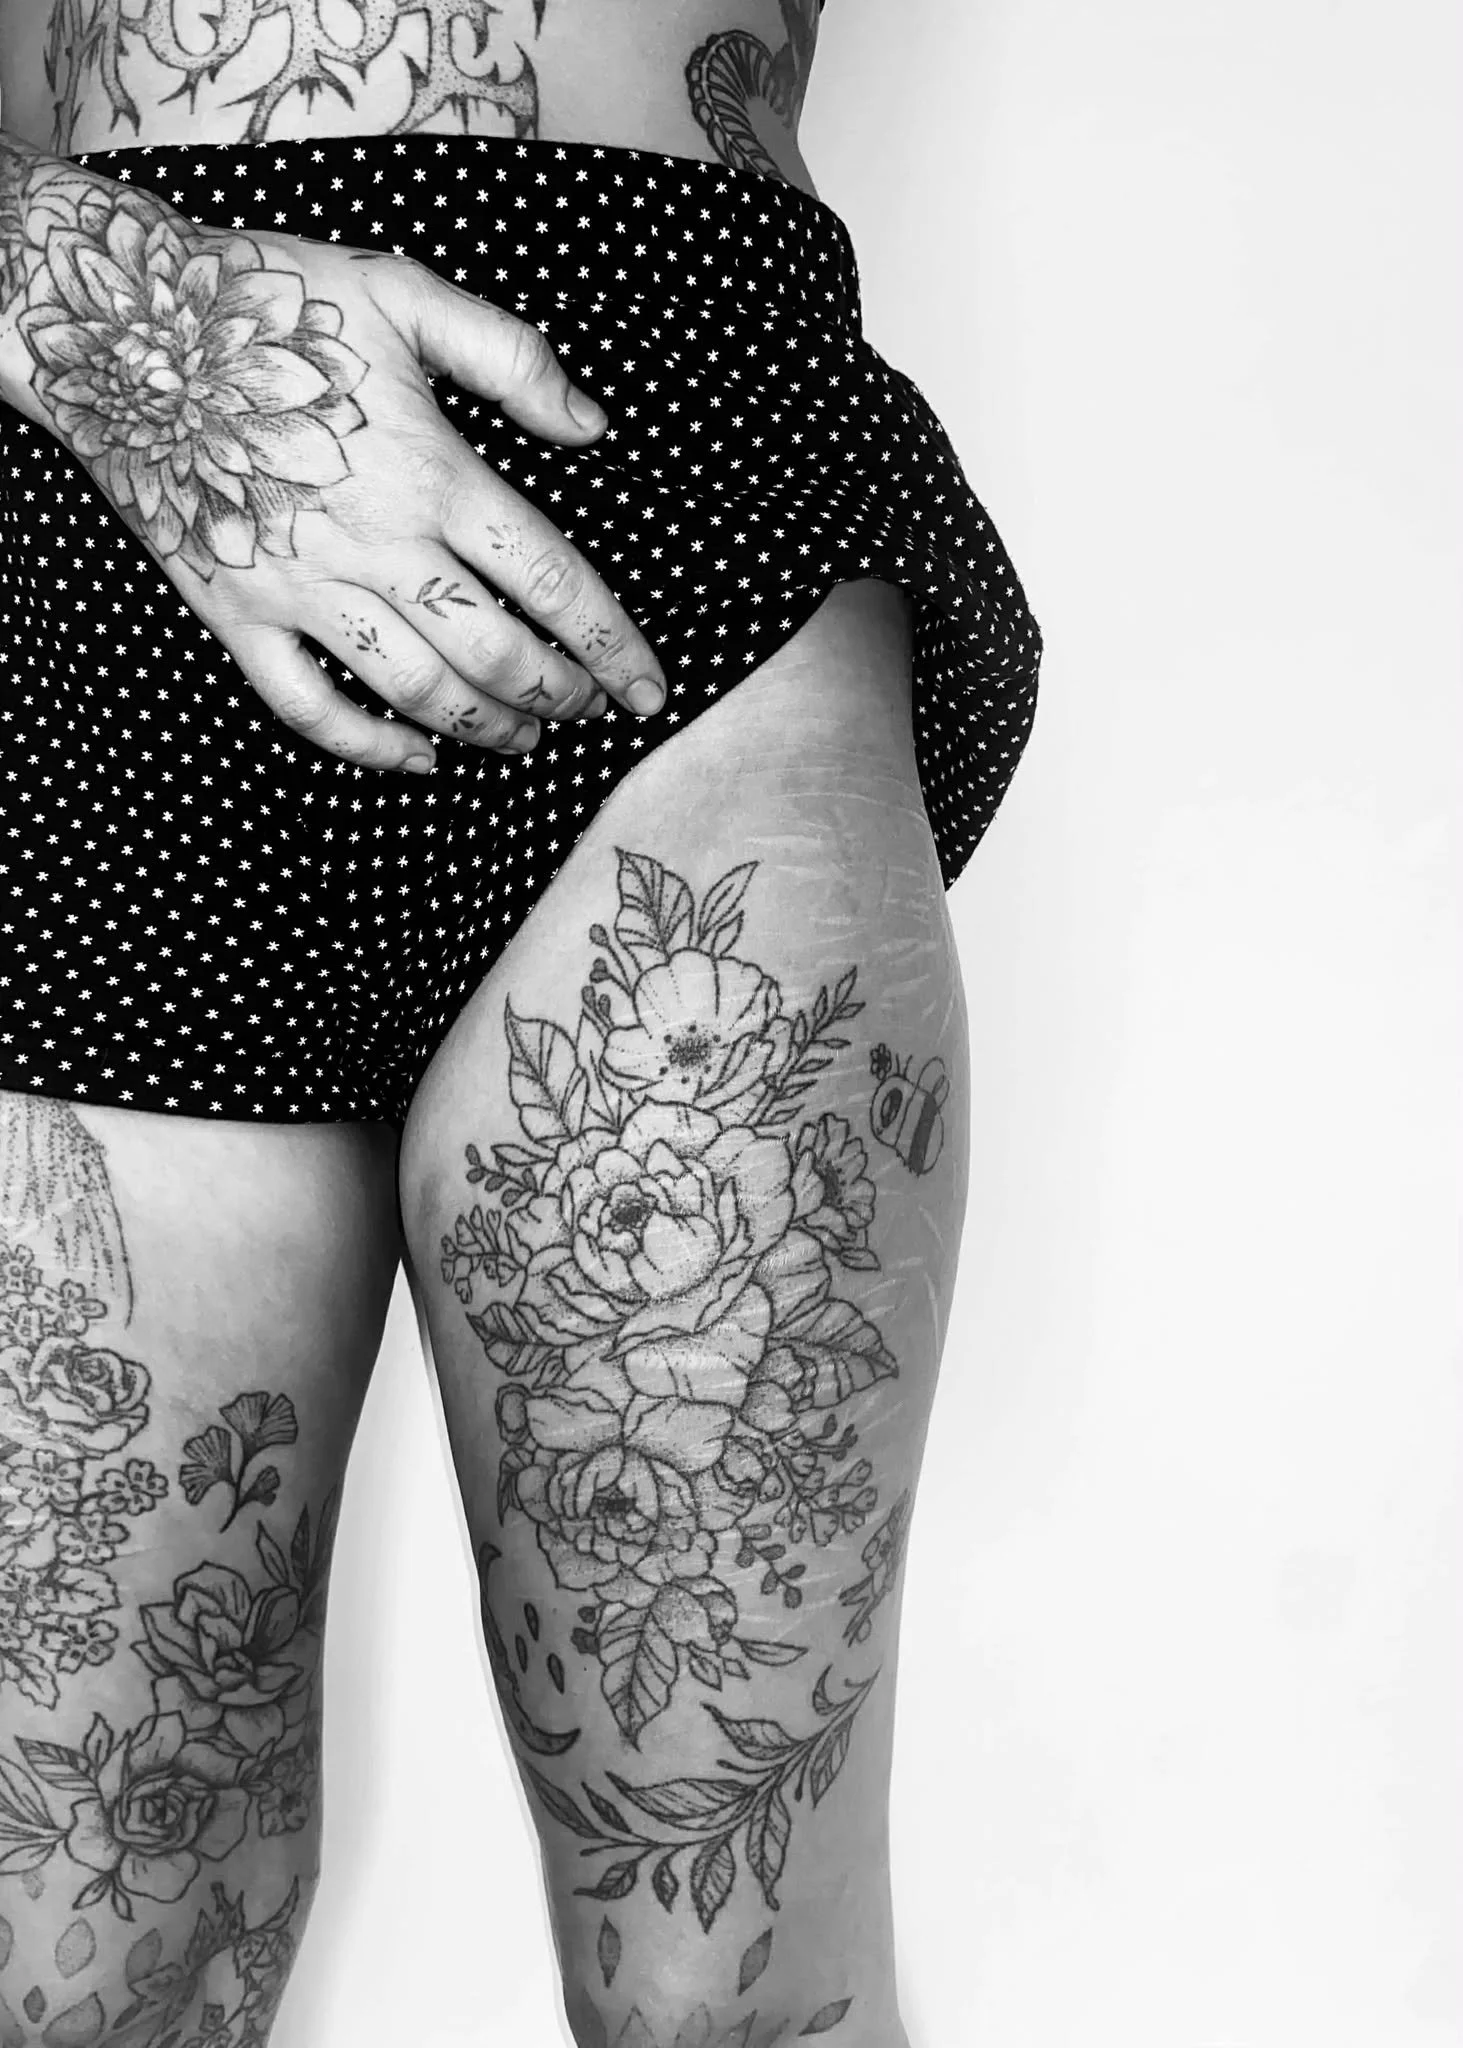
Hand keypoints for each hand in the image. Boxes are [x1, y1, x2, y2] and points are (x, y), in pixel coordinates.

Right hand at [2, 156, 666, 770]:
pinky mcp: (239, 615)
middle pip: (496, 652)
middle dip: (560, 697)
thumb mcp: (405, 292)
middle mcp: (377, 542)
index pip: (552, 581)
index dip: (612, 647)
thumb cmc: (271, 301)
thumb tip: (593, 429)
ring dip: (486, 729)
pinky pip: (310, 707)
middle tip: (590, 712)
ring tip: (524, 740)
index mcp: (433, 471)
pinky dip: (370, 747)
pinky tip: (417, 757)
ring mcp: (304, 587)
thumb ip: (512, 357)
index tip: (649, 689)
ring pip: (417, 692)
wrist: (126, 328)